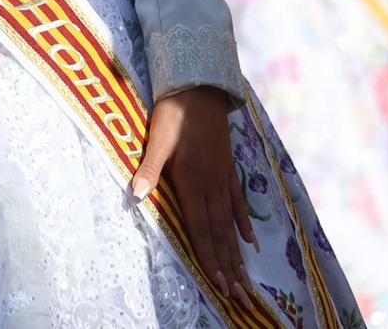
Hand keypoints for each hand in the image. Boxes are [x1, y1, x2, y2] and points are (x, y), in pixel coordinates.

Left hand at [131, 86, 257, 312]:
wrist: (200, 89)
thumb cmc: (173, 114)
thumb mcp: (156, 140)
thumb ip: (149, 170)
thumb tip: (137, 195)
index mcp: (192, 182)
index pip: (201, 230)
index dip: (209, 259)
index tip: (219, 286)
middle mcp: (212, 186)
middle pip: (221, 235)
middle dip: (229, 269)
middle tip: (241, 298)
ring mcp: (223, 179)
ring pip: (231, 225)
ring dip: (237, 255)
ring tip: (247, 281)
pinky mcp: (227, 170)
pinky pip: (238, 204)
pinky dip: (243, 225)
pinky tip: (250, 242)